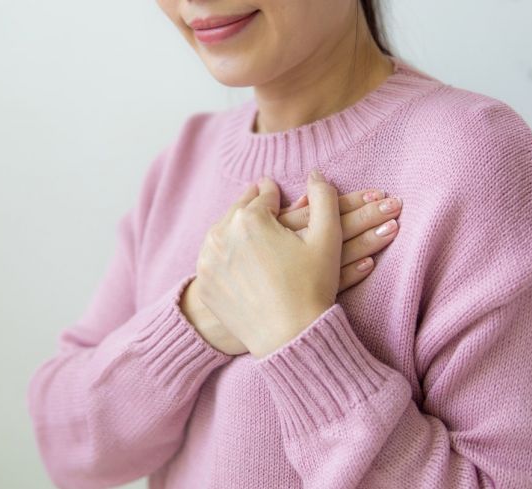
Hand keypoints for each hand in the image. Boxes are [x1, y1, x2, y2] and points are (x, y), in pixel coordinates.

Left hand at [181, 182, 401, 355]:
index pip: (263, 196)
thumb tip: (315, 174)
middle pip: (238, 211)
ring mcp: (208, 260)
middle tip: (256, 198)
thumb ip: (324, 198)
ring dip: (234, 226)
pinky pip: (213, 259)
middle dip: (250, 205)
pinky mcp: (205, 283)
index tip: (272, 188)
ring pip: (222, 233)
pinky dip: (223, 253)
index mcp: (249, 217)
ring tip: (246, 225)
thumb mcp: (327, 238)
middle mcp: (221, 234)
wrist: (289, 337)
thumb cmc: (312, 287)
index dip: (273, 192)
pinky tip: (235, 254)